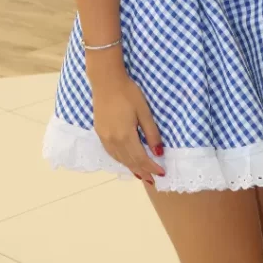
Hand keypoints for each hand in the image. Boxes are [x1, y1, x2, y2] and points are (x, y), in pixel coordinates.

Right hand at [91, 71, 165, 185]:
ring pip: (120, 159)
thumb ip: (151, 133)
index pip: (141, 159)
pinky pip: (112, 153)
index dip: (151, 168)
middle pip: (130, 162)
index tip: (162, 174)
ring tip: (142, 175)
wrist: (106, 81)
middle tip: (153, 181)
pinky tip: (126, 161)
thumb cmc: (128, 93)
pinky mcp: (100, 133)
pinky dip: (121, 160)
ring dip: (131, 168)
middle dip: (143, 172)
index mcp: (125, 136)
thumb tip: (159, 152)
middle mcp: (113, 141)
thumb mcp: (144, 111)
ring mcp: (104, 138)